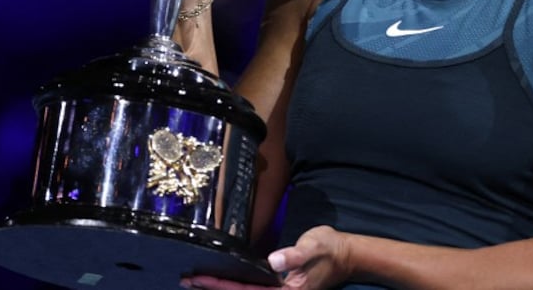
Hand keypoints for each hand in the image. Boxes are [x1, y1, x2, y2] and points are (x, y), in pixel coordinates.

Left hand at [180, 226, 351, 289]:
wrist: (346, 255)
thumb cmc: (329, 250)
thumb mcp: (313, 247)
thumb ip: (294, 255)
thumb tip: (273, 262)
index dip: (221, 286)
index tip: (199, 279)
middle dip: (213, 289)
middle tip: (186, 280)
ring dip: (221, 288)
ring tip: (196, 282)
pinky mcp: (280, 286)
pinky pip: (252, 288)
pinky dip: (235, 285)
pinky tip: (222, 280)